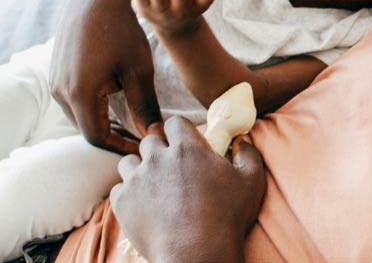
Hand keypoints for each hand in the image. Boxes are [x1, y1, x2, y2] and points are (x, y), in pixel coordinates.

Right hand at [52, 0, 163, 155]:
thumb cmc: (124, 33)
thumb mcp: (140, 71)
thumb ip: (145, 107)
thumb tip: (154, 137)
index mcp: (80, 94)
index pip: (98, 138)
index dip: (122, 147)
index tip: (145, 147)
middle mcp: (59, 91)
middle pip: (87, 129)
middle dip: (114, 137)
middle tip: (142, 137)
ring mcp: (53, 82)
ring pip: (79, 116)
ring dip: (103, 122)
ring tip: (132, 122)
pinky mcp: (54, 74)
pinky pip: (72, 101)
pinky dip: (92, 108)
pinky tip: (115, 102)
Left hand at [111, 118, 264, 262]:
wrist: (196, 252)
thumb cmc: (227, 217)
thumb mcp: (252, 181)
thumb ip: (248, 153)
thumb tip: (241, 140)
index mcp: (188, 148)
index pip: (175, 123)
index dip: (180, 132)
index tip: (185, 144)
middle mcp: (158, 158)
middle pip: (149, 141)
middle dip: (159, 150)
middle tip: (171, 168)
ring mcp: (137, 180)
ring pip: (129, 162)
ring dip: (140, 169)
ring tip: (155, 186)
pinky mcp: (122, 202)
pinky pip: (119, 189)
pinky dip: (129, 194)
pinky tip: (145, 205)